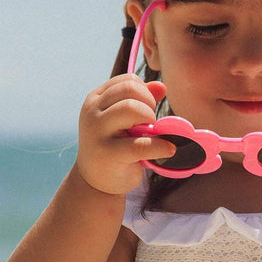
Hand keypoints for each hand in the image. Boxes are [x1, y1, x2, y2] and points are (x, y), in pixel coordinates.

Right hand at [76, 75, 175, 194]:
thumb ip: (140, 101)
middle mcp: (92, 111)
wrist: (95, 181)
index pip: (127, 81)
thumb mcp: (122, 121)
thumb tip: (161, 86)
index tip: (147, 110)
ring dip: (150, 119)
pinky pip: (140, 145)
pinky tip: (168, 150)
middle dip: (148, 103)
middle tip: (150, 123)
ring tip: (151, 133)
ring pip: (131, 108)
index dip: (145, 92)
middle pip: (129, 89)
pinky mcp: (108, 154)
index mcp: (96, 99)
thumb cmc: (114, 147)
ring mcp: (97, 131)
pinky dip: (160, 146)